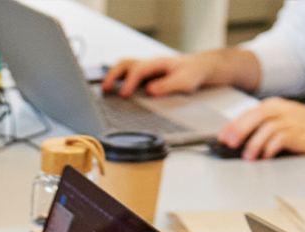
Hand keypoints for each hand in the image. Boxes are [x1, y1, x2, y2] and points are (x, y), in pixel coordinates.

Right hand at [103, 52, 218, 98]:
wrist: (199, 68)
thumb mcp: (184, 82)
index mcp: (158, 63)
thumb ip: (167, 86)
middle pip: (126, 64)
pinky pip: (129, 73)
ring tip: (106, 89)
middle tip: (106, 89)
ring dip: (113, 76)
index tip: (124, 95)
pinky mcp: (147, 74)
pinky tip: (116, 89)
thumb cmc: (192, 73)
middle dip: (113, 75)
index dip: (129, 82)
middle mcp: (150, 63)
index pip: (138, 70)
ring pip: (125, 66)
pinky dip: (119, 79)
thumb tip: (150, 90)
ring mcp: (147, 68)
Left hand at [217, 100, 304, 160]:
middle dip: (237, 132)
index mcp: (273, 106)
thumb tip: (241, 140)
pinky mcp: (295, 133)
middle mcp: (279, 110)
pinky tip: (264, 157)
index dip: (232, 126)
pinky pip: (277, 141)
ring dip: (252, 145)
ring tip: (247, 157)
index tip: (222, 137)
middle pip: (252, 119)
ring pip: (263, 131)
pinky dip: (268, 150)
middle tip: (228, 144)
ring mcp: (288, 120)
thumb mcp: (283, 120)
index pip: (247, 114)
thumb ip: (263, 126)